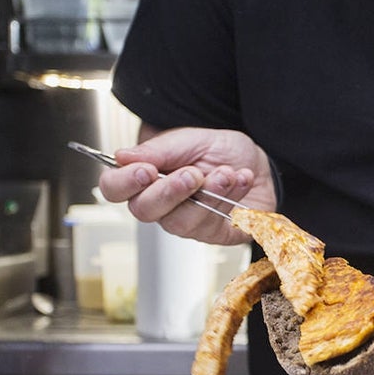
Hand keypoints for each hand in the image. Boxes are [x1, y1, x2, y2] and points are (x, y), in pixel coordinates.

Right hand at [96, 126, 277, 245]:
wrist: (258, 162)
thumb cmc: (219, 152)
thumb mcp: (189, 140)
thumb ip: (157, 150)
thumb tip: (120, 156)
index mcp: (146, 179)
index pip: (114, 188)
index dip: (124, 182)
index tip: (145, 170)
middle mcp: (161, 205)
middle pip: (144, 211)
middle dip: (169, 191)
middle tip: (193, 173)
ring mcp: (186, 222)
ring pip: (181, 222)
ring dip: (208, 194)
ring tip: (226, 173)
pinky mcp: (213, 234)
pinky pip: (213, 224)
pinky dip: (230, 198)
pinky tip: (240, 180)